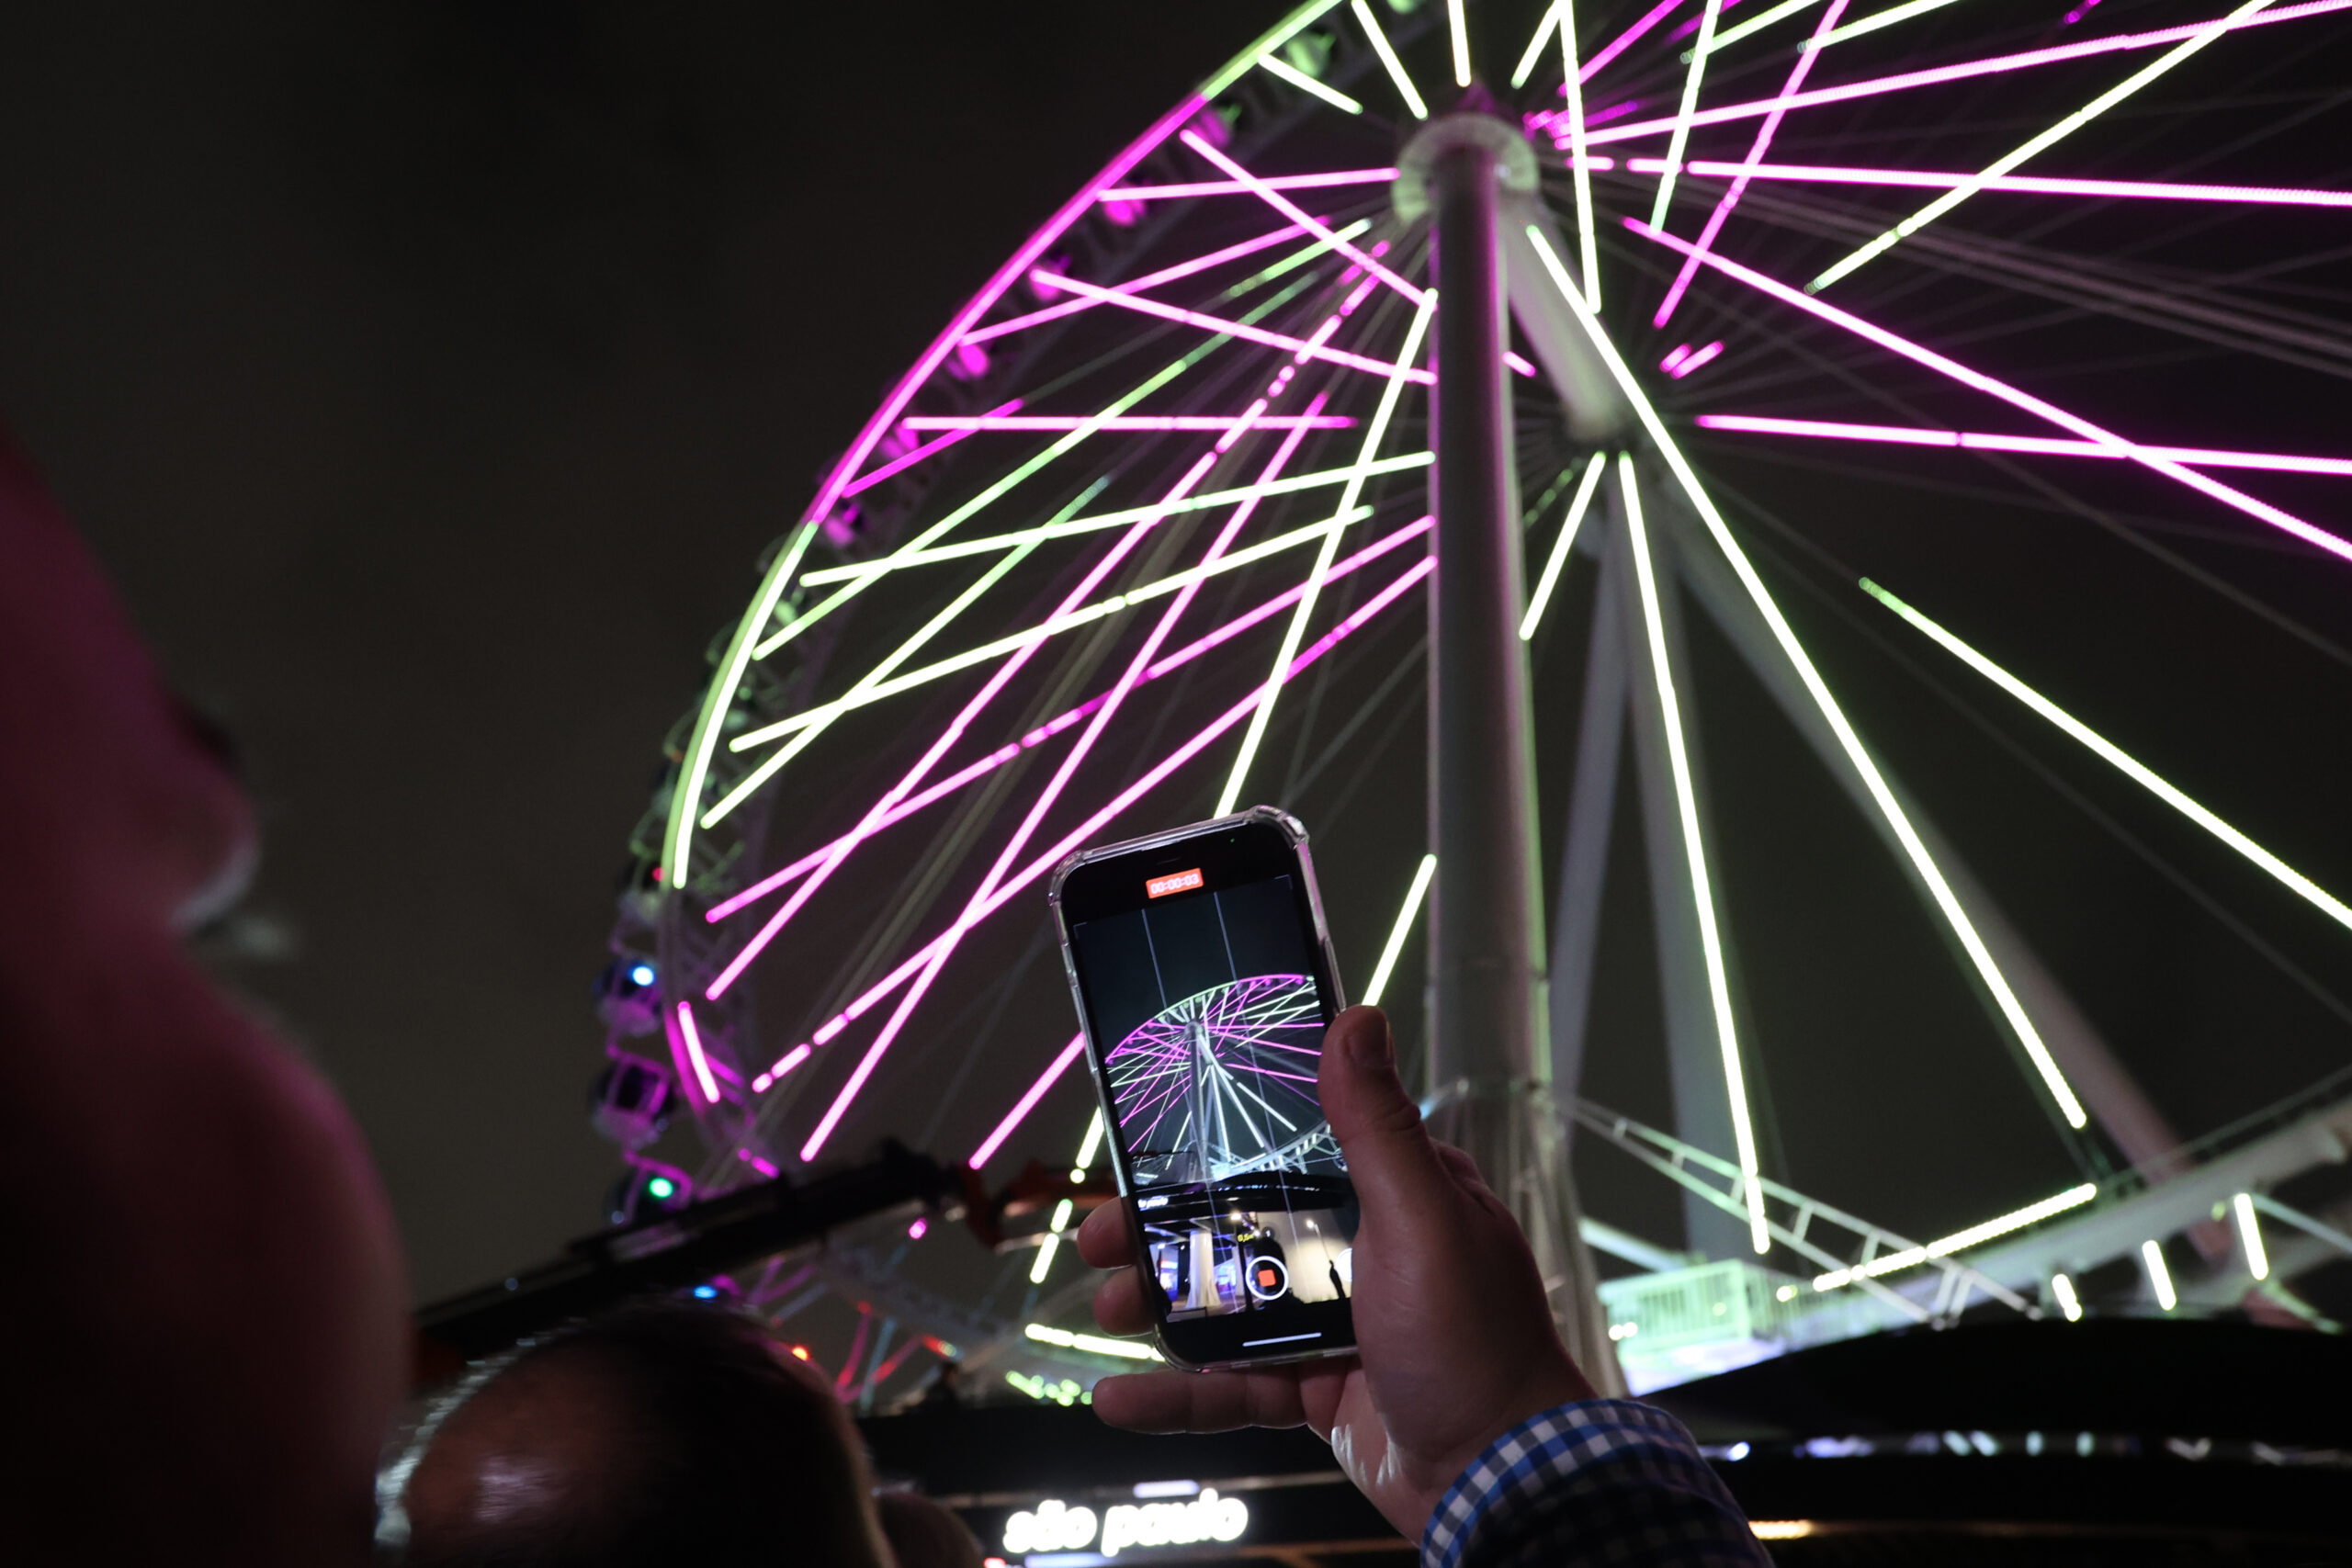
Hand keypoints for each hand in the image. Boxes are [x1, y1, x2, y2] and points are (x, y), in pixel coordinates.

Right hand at [1075, 1005, 1595, 1538]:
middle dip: (1166, 1232)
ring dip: (1161, 1305)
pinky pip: (1233, 1387)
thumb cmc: (1477, 1346)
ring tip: (1108, 1305)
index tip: (1151, 1142)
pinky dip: (1178, 1394)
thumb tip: (1355, 1022)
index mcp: (1394, 1195)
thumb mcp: (1422, 1219)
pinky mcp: (1317, 1389)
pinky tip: (1124, 1396)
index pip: (1292, 1150)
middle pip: (1243, 1227)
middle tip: (1103, 1235)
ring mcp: (1337, 1324)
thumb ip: (1378, 1127)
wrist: (1498, 1483)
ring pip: (1228, 1304)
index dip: (1217, 1148)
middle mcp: (1364, 1252)